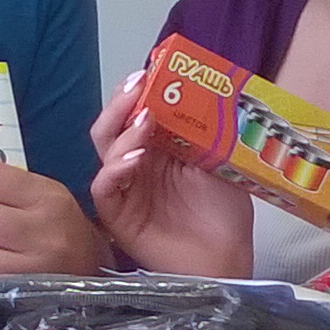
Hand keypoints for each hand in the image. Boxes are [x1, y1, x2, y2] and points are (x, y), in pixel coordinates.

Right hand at [89, 73, 252, 278]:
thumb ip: (205, 131)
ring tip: (145, 121)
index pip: (136, 111)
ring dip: (122, 131)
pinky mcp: (118, 216)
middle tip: (139, 83)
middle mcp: (136, 164)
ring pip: (104, 150)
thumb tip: (203, 87)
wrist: (226, 259)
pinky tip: (136, 160)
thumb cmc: (224, 215)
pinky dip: (115, 169)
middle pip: (113, 125)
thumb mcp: (220, 161)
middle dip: (122, 102)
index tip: (151, 70)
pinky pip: (103, 188)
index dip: (139, 91)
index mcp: (158, 149)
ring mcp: (125, 189)